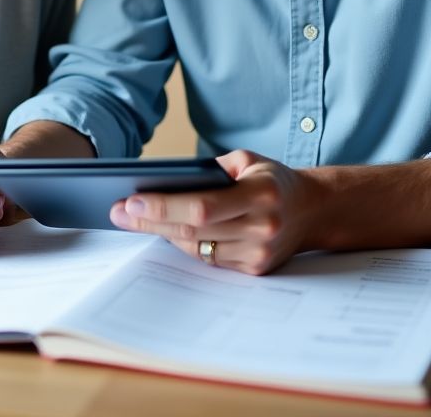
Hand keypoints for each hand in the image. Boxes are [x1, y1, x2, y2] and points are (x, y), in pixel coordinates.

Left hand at [108, 149, 321, 274]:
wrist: (312, 210)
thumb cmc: (272, 179)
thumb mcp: (247, 160)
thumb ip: (210, 169)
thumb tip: (164, 182)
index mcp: (262, 193)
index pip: (203, 206)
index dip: (164, 205)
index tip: (130, 201)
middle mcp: (262, 227)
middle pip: (193, 230)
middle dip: (150, 220)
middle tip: (118, 211)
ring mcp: (259, 254)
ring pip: (196, 248)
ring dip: (162, 232)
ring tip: (133, 218)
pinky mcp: (255, 270)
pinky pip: (208, 259)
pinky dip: (184, 244)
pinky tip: (164, 229)